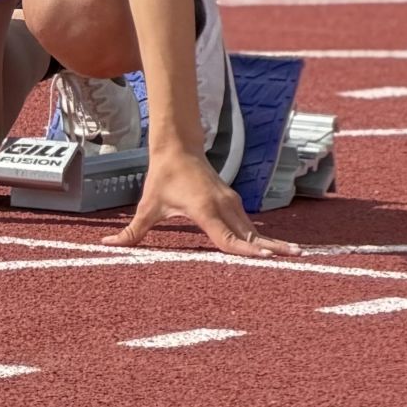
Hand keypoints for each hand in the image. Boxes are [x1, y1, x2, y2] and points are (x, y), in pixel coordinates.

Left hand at [103, 150, 299, 257]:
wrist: (176, 146)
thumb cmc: (162, 177)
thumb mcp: (147, 205)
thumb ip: (132, 231)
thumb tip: (108, 243)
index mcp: (204, 209)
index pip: (228, 236)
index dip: (246, 250)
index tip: (266, 258)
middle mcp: (223, 206)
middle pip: (250, 234)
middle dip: (271, 248)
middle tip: (298, 260)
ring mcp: (231, 202)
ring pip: (252, 229)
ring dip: (271, 243)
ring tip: (296, 257)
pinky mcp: (233, 202)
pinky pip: (249, 224)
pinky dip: (261, 237)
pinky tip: (275, 249)